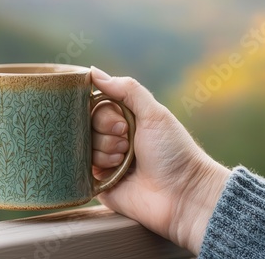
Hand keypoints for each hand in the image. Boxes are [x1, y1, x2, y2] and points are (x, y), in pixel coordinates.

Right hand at [91, 66, 230, 254]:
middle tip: (127, 142)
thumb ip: (126, 89)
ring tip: (126, 161)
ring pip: (83, 144)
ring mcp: (104, 159)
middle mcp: (112, 137)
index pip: (96, 105)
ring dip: (106, 151)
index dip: (104, 114)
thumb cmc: (174, 152)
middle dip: (107, 133)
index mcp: (125, 119)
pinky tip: (117, 172)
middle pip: (86, 124)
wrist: (182, 194)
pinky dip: (100, 165)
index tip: (123, 124)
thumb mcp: (154, 113)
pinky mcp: (98, 182)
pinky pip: (82, 166)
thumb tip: (93, 71)